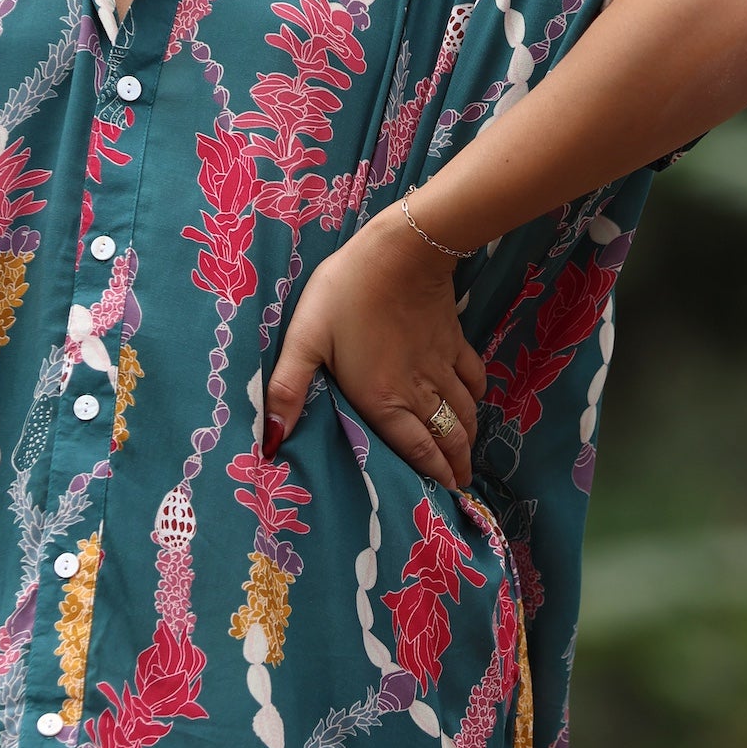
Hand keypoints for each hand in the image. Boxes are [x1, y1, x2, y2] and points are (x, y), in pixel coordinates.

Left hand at [264, 205, 486, 489]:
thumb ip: (288, 390)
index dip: (433, 476)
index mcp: (383, 399)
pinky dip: (476, 397)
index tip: (445, 497)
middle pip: (447, 437)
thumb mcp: (305, 340)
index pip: (415, 450)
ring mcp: (441, 365)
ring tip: (467, 457)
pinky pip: (473, 379)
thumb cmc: (346, 293)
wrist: (401, 250)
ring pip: (464, 413)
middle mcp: (418, 390)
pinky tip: (474, 402)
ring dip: (467, 438)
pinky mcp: (454, 340)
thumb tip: (269, 440)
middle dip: (455, 466)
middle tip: (460, 486)